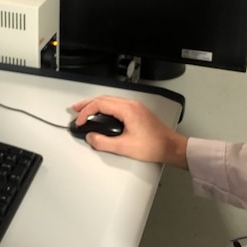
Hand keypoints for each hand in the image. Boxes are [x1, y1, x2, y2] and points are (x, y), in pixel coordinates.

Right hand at [71, 95, 187, 169]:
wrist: (170, 147)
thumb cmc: (153, 146)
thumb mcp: (124, 148)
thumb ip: (103, 142)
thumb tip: (91, 138)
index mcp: (127, 110)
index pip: (100, 104)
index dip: (86, 112)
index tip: (80, 121)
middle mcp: (131, 104)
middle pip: (103, 99)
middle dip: (87, 104)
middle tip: (76, 110)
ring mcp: (135, 107)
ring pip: (110, 100)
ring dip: (96, 105)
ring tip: (85, 111)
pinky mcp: (137, 111)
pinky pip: (116, 104)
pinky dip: (105, 107)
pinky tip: (101, 114)